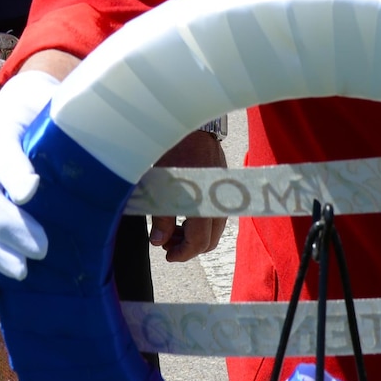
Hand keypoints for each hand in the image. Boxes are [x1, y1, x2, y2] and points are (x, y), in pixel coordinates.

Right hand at [0, 70, 61, 320]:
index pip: (1, 149)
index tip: (32, 190)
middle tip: (41, 248)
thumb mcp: (60, 107)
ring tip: (23, 272)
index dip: (13, 171)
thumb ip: (73, 126)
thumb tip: (97, 152)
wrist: (26, 104)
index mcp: (0, 132)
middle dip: (8, 225)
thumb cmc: (50, 111)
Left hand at [149, 129, 226, 260]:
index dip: (182, 254)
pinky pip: (216, 216)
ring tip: (171, 228)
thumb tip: (158, 241)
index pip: (199, 241)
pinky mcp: (222, 189)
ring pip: (214, 230)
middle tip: (165, 241)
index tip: (167, 255)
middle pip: (209, 241)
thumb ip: (160, 214)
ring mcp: (222, 195)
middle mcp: (216, 201)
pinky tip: (182, 214)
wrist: (193, 125)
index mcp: (200, 200)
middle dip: (187, 247)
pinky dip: (201, 223)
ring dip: (194, 236)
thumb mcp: (160, 183)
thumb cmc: (172, 150)